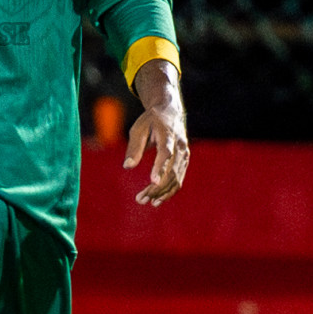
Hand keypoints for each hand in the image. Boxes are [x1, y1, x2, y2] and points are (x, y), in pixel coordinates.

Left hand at [126, 60, 188, 205]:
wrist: (170, 112)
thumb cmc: (151, 121)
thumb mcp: (138, 129)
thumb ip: (134, 147)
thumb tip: (127, 166)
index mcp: (168, 135)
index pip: (165, 154)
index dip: (160, 168)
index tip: (153, 182)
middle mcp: (180, 147)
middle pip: (171, 171)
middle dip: (156, 187)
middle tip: (140, 199)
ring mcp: (185, 155)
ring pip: (176, 179)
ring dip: (162, 193)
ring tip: (145, 201)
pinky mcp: (184, 161)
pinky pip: (179, 179)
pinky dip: (169, 191)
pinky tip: (157, 200)